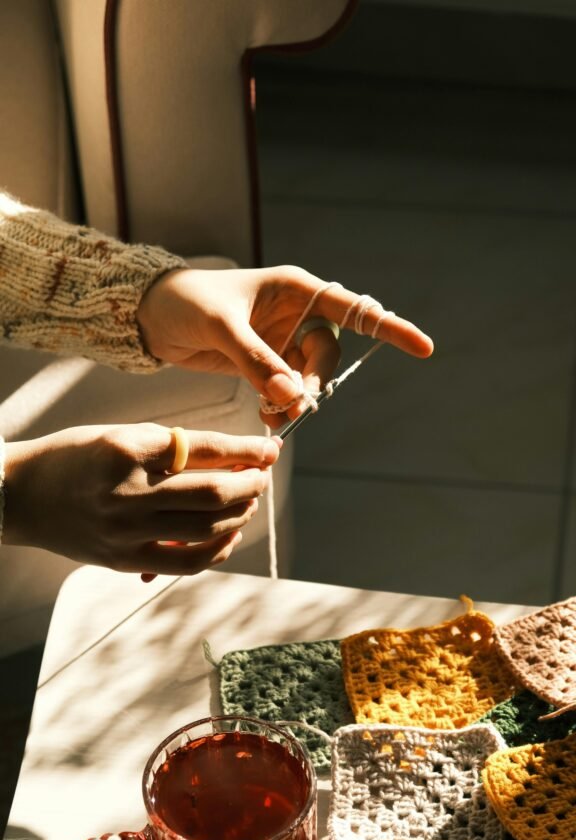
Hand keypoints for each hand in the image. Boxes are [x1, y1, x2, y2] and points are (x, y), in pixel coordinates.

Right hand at [2, 424, 279, 575]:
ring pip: (206, 528)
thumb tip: (232, 459)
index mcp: (127, 448)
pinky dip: (216, 549)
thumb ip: (171, 448)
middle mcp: (127, 491)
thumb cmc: (74, 459)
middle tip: (261, 477)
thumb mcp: (120, 437)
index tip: (269, 450)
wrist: (22, 495)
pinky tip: (226, 534)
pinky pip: (186, 562)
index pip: (204, 449)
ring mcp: (126, 530)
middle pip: (212, 493)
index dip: (245, 451)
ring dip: (239, 515)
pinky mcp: (124, 559)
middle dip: (250, 485)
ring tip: (247, 502)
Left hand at [136, 266, 433, 424]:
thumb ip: (257, 361)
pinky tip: (265, 413)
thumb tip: (292, 396)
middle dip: (314, 383)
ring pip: (307, 377)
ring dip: (296, 400)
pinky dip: (280, 405)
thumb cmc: (186, 302)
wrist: (150, 314)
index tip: (423, 347)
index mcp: (294, 288)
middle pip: (326, 355)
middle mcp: (294, 312)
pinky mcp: (265, 362)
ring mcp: (281, 340)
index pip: (352, 307)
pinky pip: (287, 389)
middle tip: (294, 406)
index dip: (389, 327)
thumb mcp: (221, 328)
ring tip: (273, 416)